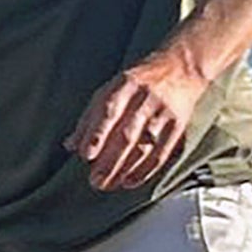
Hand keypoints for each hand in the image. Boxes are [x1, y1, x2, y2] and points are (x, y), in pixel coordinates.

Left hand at [68, 48, 209, 191]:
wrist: (182, 67)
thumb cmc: (138, 82)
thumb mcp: (110, 89)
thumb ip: (89, 117)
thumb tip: (70, 145)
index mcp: (124, 86)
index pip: (108, 111)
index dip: (96, 134)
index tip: (86, 155)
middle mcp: (145, 98)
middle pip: (126, 134)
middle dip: (109, 160)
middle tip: (95, 180)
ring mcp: (163, 112)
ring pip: (144, 146)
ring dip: (126, 169)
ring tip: (110, 184)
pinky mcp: (178, 125)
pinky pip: (162, 151)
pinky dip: (146, 169)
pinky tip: (130, 181)